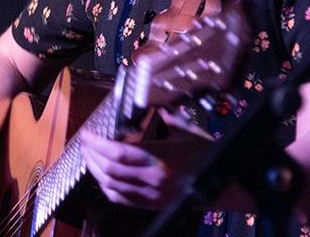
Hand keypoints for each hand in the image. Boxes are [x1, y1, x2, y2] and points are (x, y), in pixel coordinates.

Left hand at [73, 116, 213, 210]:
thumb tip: (157, 104)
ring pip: (111, 185)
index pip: (118, 153)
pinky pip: (121, 199)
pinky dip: (106, 187)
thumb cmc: (207, 157)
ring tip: (89, 157)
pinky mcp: (152, 205)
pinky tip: (101, 177)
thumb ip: (169, 117)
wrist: (224, 185)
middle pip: (110, 169)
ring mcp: (152, 194)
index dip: (97, 144)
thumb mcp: (189, 132)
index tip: (88, 134)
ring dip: (95, 170)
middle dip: (91, 155)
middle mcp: (154, 179)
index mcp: (161, 158)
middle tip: (85, 143)